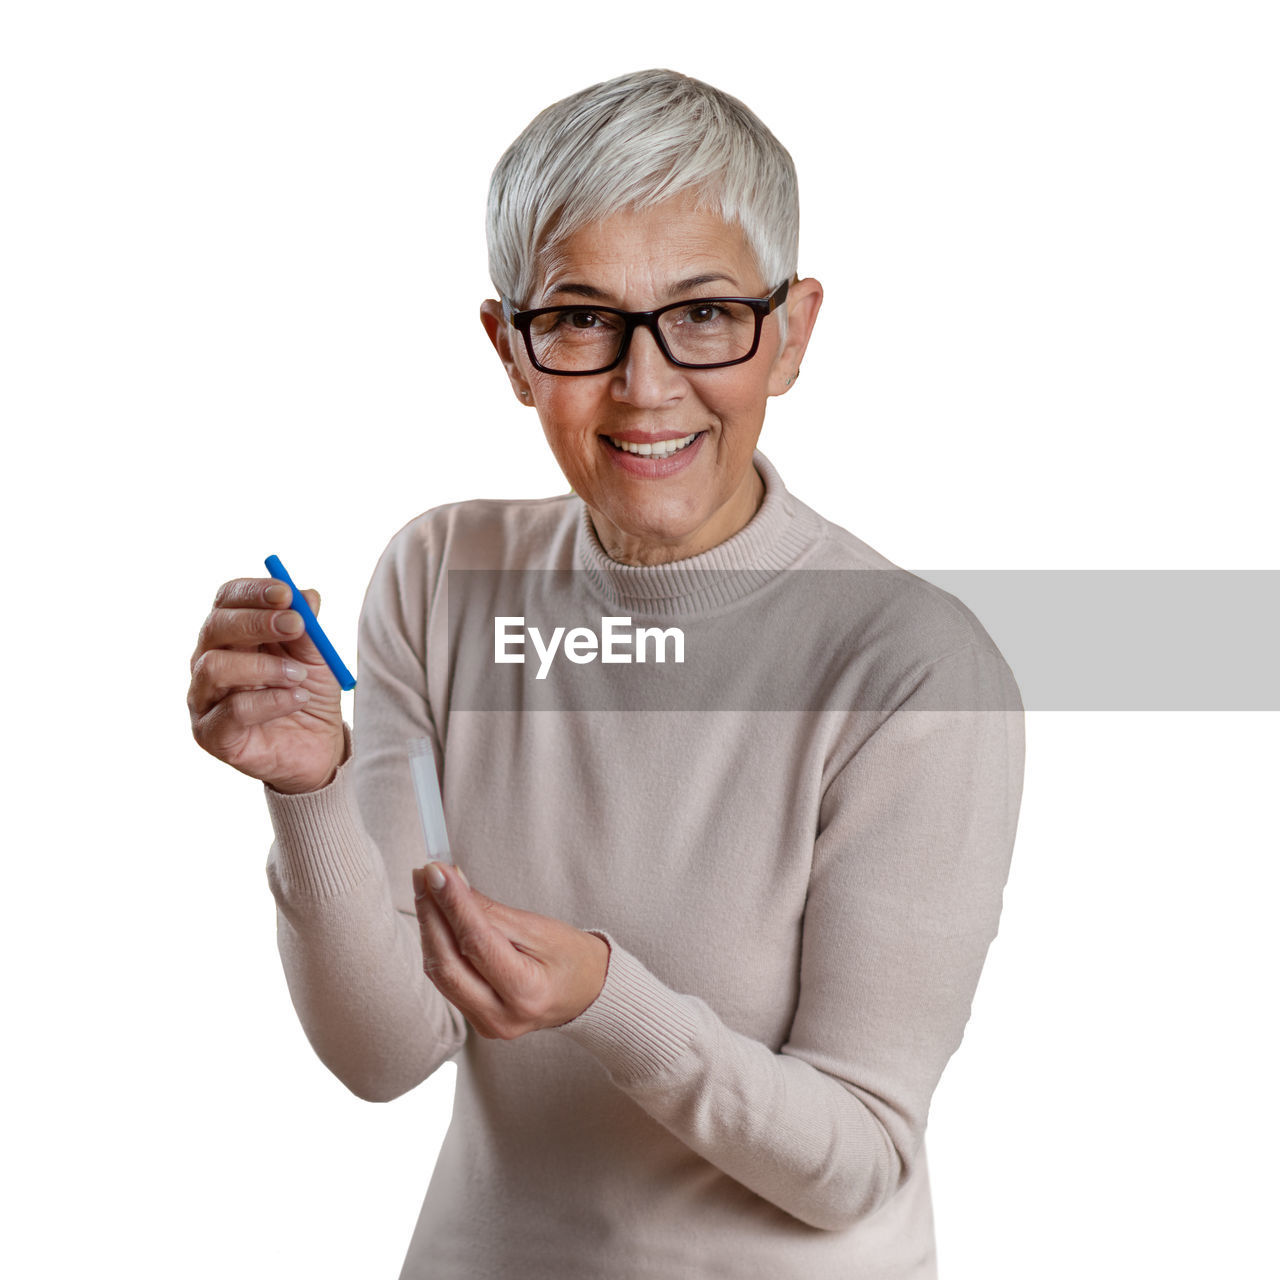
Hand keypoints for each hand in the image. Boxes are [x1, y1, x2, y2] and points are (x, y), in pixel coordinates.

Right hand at [188, 576, 345, 793]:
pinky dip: (270, 701)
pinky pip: (232, 710)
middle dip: (256, 621)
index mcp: (232, 635)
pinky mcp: (211, 734)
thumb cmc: (308, 694)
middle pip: (215, 627)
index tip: (285, 593)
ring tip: (300, 676)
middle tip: (296, 624)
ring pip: (215, 667)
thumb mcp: (317, 658)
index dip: (252, 592)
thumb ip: (309, 629)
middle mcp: (209, 661)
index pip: (226, 600)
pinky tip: (297, 700)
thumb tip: (308, 595)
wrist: (317, 749)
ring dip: (265, 666)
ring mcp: (204, 698)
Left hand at [413, 862, 610, 1038]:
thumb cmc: (572, 959)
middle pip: (448, 964)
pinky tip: (436, 918)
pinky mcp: (476, 1022)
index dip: (452, 903)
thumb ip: (491, 911)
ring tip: (425, 889)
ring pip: (440, 974)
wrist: (589, 995)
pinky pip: (446, 982)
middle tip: (424, 874)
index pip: (476, 942)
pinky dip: (438, 946)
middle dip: (431, 914)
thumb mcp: (540, 928)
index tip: (436, 869)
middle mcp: (502, 1017)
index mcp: (527, 993)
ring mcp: (486, 1025)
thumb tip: (452, 883)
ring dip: (428, 928)